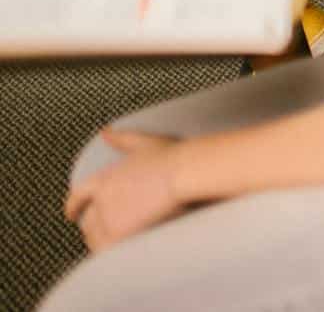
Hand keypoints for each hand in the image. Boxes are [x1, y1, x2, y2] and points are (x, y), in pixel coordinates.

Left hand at [64, 130, 183, 251]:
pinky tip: (119, 255)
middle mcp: (101, 200)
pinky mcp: (121, 235)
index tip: (71, 215)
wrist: (186, 172)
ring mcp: (109, 219)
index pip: (78, 196)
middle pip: (88, 222)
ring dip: (102, 243)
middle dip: (92, 228)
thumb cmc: (173, 157)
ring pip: (96, 239)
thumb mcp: (145, 144)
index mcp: (104, 178)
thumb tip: (105, 132)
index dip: (74, 207)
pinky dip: (111, 253)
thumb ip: (123, 139)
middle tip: (103, 233)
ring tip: (115, 247)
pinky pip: (107, 251)